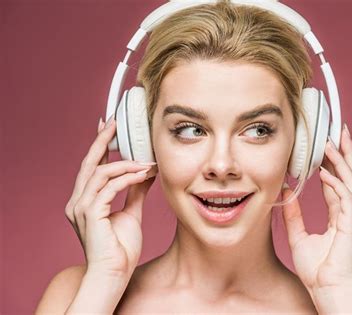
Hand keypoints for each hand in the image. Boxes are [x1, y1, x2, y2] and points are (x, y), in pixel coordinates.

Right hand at [64, 117, 157, 277]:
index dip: (99, 145)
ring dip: (125, 163)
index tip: (109, 126)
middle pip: (89, 163)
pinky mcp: (89, 214)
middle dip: (103, 140)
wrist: (115, 272)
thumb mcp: (131, 211)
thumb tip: (145, 171)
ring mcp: (80, 207)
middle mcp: (78, 201)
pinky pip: (109, 187)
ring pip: (101, 172)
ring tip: (146, 161)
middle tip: (116, 122)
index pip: (92, 166)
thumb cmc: (121, 247)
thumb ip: (135, 191)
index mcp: (85, 200)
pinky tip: (144, 174)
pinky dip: (127, 178)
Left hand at [281, 125, 351, 291]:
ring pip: (351, 182)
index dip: (334, 162)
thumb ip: (294, 214)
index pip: (339, 182)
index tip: (327, 145)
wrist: (326, 290)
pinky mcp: (351, 226)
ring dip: (342, 160)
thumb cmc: (317, 270)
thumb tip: (286, 192)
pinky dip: (336, 183)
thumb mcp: (299, 236)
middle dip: (347, 152)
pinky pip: (344, 199)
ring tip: (331, 142)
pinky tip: (324, 172)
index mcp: (341, 215)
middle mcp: (351, 214)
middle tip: (339, 131)